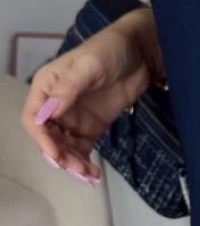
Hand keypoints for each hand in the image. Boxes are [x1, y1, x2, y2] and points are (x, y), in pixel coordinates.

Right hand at [21, 13, 158, 185]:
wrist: (140, 51)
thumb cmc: (109, 49)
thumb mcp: (89, 66)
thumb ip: (68, 89)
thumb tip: (47, 113)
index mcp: (46, 87)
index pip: (33, 119)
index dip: (41, 140)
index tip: (56, 154)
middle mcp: (55, 106)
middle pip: (48, 139)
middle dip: (60, 157)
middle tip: (79, 170)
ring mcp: (73, 118)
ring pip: (64, 148)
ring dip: (73, 164)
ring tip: (89, 176)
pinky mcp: (91, 127)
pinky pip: (82, 149)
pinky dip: (84, 162)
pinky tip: (93, 174)